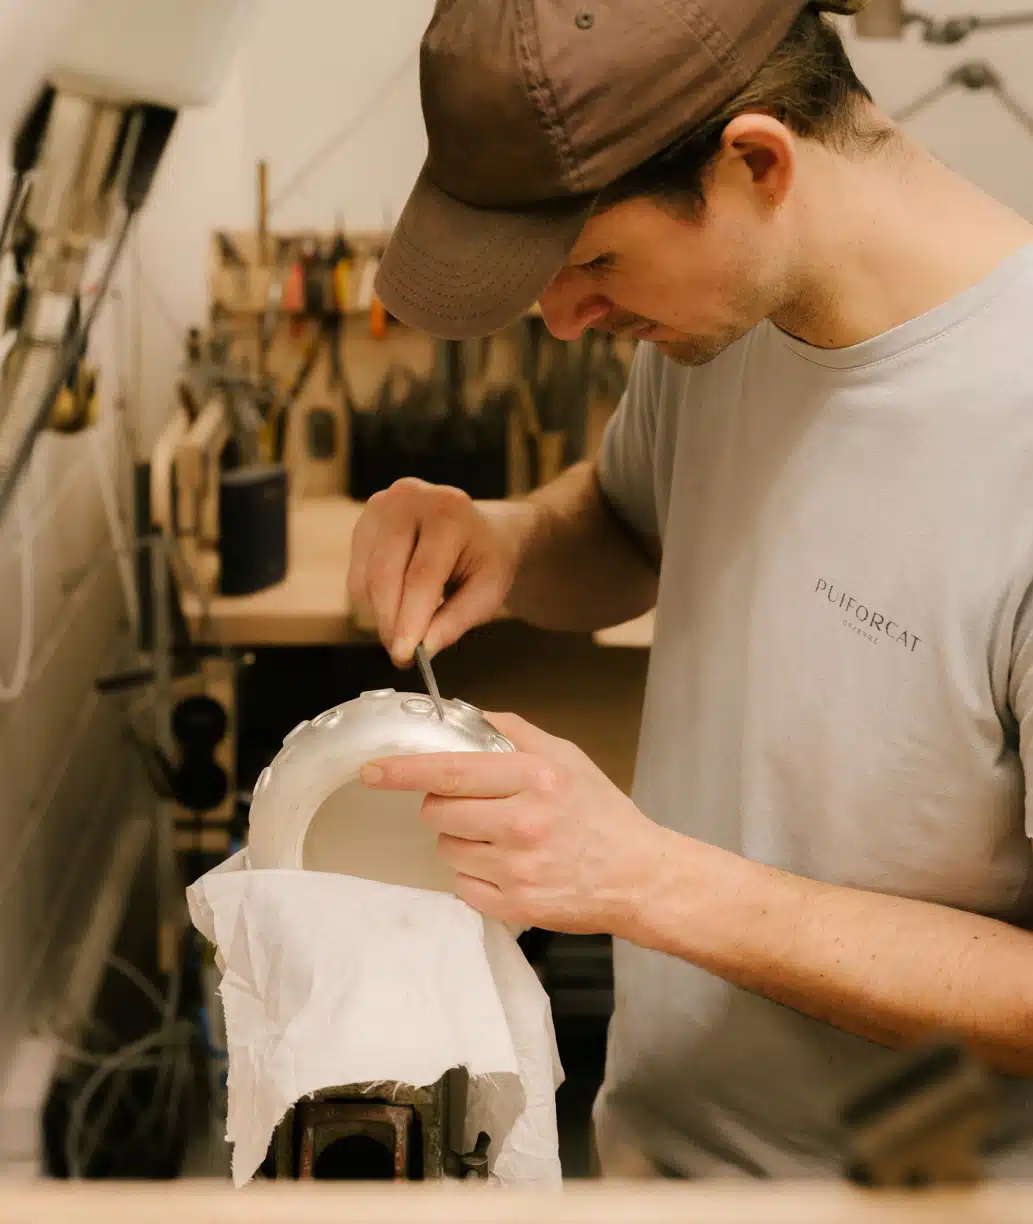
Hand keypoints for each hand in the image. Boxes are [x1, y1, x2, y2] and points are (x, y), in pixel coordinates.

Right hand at [347, 478, 520, 666]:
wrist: (481, 529)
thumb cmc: (486, 558)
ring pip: (366, 578)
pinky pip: (357, 575)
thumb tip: (425, 648)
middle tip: (402, 655)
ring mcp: (381, 507)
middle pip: (385, 573)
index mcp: (449, 512)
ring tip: (407, 631)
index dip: (410, 618)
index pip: (422, 574)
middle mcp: (410, 499)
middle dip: (390, 623)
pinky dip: (374, 601)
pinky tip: (399, 605)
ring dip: (382, 615)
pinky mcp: (365, 522)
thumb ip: (457, 620)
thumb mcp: (488, 590)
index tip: (405, 654)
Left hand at [359, 712, 669, 933]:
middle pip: (438, 812)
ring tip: (501, 839)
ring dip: (461, 841)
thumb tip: (466, 716)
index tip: (373, 770)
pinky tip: (507, 867)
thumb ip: (514, 732)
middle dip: (442, 806)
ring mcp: (518, 869)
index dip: (404, 770)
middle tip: (474, 806)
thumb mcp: (567, 756)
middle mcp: (524, 822)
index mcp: (535, 778)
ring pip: (447, 850)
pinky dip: (475, 876)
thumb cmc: (602, 814)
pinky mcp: (515, 906)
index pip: (451, 769)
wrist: (639, 876)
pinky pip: (461, 887)